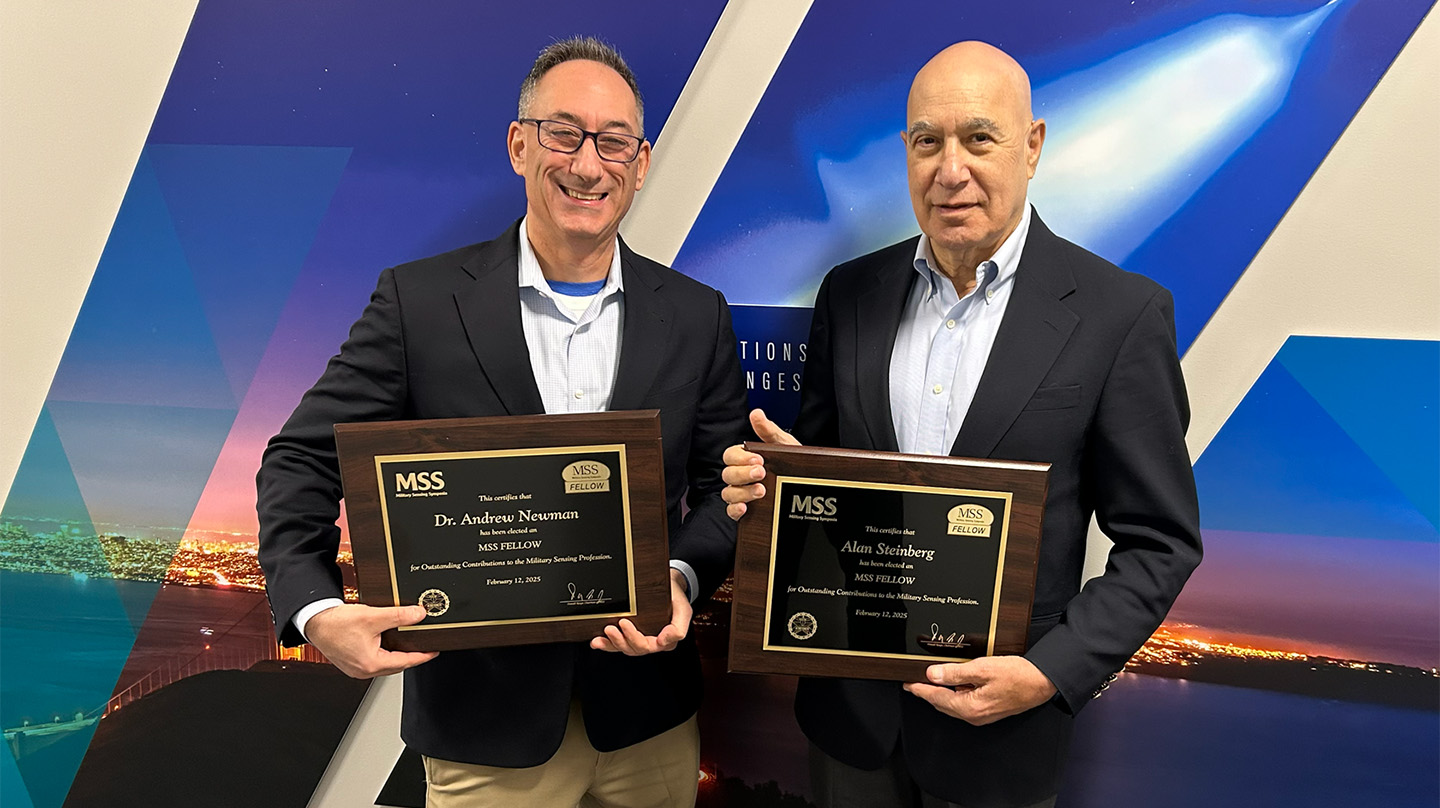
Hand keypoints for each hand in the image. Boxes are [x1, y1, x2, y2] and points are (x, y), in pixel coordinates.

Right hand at [305, 603, 437, 678]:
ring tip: (407, 643)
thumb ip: (399, 616)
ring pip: (385, 663)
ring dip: (396, 654)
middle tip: (423, 646)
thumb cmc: (336, 623)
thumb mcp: (373, 616)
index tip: (434, 651)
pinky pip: (374, 661)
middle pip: (396, 665)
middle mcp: (363, 671)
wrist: (314, 622)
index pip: (405, 662)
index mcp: (371, 664)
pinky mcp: (351, 663)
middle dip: (410, 656)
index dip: (422, 656)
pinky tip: (387, 642)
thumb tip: (419, 614)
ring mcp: (356, 669)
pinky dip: (384, 653)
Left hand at [590, 568, 691, 654]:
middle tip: (611, 627)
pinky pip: (617, 643)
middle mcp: (651, 643)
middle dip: (620, 639)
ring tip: (604, 633)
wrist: (671, 585)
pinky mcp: (630, 634)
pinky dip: (606, 644)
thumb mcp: (683, 610)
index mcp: (665, 641)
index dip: (634, 638)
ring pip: (624, 648)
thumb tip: (664, 641)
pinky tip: (597, 642)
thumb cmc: (676, 598)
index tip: (624, 623)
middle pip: (634, 649)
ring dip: (611, 643)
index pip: (648, 646)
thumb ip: (678, 628)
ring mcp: (640, 639)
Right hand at [720, 409, 800, 520]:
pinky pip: (731, 512)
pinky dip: (735, 510)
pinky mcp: (746, 511)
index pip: (730, 456)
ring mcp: (743, 494)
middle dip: (743, 474)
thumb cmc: (794, 465)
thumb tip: (756, 414)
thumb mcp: (784, 445)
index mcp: (746, 459)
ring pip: (728, 493)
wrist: (810, 487)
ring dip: (742, 492)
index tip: (758, 459)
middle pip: (728, 475)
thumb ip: (769, 431)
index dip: (740, 458)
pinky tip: (745, 507)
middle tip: (761, 472)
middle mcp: (741, 477)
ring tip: (761, 490)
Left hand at [902, 656, 1056, 725]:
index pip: (936, 698)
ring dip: (942, 692)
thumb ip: (955, 672)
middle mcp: (974, 715)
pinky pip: (965, 702)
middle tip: (915, 681)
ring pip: (953, 703)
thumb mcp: (982, 668)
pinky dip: (956, 693)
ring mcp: (982, 715)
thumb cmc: (1018, 675)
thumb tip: (933, 674)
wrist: (1042, 682)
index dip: (919, 689)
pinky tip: (956, 681)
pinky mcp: (989, 710)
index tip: (907, 684)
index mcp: (969, 707)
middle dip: (928, 692)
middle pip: (942, 704)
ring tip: (933, 678)